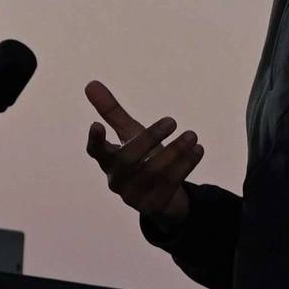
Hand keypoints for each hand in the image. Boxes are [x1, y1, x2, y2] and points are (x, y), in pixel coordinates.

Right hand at [84, 79, 204, 222]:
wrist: (163, 198)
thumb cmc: (142, 158)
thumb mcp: (129, 134)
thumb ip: (112, 112)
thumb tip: (91, 83)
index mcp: (108, 161)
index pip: (96, 151)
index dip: (95, 139)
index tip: (96, 124)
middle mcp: (117, 180)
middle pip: (129, 159)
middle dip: (150, 138)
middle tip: (172, 120)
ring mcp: (134, 196)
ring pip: (153, 172)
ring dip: (175, 151)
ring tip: (192, 135)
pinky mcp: (154, 206)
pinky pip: (170, 184)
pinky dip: (185, 165)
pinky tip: (198, 149)